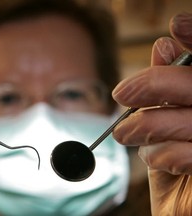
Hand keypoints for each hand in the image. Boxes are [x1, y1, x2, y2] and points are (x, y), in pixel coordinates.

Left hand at [112, 13, 191, 214]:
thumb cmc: (173, 163)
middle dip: (154, 84)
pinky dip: (166, 154)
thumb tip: (162, 50)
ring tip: (127, 134)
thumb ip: (164, 93)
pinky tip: (156, 158)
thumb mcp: (164, 124)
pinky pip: (191, 152)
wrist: (181, 209)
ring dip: (149, 125)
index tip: (174, 26)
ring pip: (188, 118)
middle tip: (122, 93)